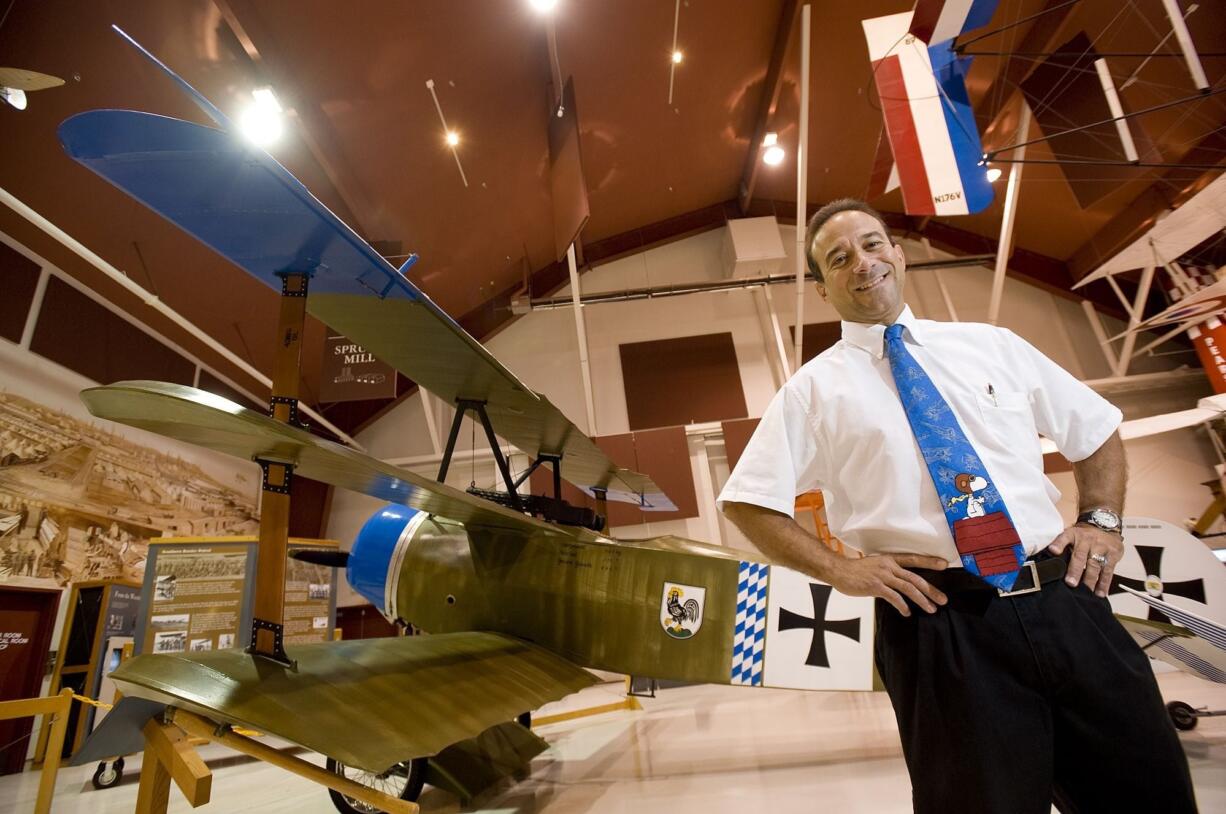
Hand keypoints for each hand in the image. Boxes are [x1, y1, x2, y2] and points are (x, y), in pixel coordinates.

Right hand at [826, 554, 948, 616]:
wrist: (838, 570)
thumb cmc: (855, 570)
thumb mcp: (875, 565)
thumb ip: (888, 572)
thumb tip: (899, 584)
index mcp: (890, 559)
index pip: (914, 559)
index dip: (929, 561)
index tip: (944, 565)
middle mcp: (888, 566)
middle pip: (915, 578)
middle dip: (931, 590)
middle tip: (943, 600)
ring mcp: (882, 576)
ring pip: (908, 588)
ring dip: (921, 600)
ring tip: (930, 609)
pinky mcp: (875, 586)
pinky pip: (893, 597)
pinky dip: (902, 606)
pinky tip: (906, 612)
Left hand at [1047, 524, 1123, 597]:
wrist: (1105, 524)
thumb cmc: (1084, 535)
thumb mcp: (1071, 534)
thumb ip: (1062, 546)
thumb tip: (1049, 560)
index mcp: (1073, 534)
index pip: (1064, 538)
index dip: (1058, 544)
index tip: (1053, 551)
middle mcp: (1086, 540)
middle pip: (1080, 556)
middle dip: (1075, 570)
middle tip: (1071, 583)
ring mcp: (1100, 547)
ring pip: (1095, 565)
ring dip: (1090, 579)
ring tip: (1086, 591)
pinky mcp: (1113, 554)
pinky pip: (1108, 570)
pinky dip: (1104, 583)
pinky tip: (1100, 592)